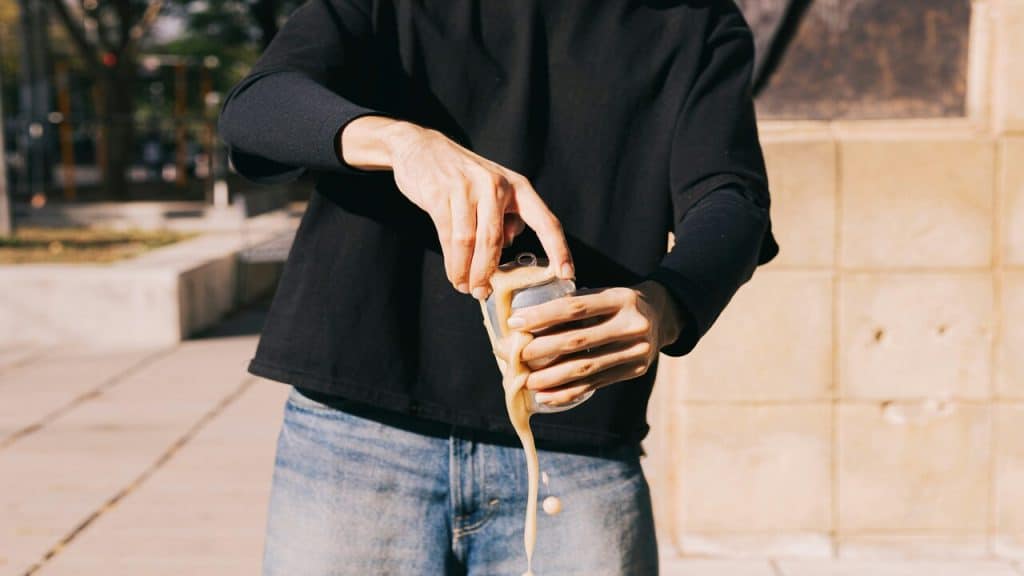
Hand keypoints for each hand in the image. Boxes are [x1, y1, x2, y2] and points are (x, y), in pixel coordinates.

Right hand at [340, 116, 573, 297]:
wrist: (422, 148)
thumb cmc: (464, 178)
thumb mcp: (494, 190)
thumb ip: (506, 217)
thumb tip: (509, 248)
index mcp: (517, 187)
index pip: (545, 221)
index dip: (558, 249)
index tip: (567, 274)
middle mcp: (495, 185)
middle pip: (494, 240)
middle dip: (488, 273)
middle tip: (483, 293)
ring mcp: (466, 188)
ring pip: (468, 242)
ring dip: (466, 271)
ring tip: (466, 287)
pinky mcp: (440, 194)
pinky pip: (448, 236)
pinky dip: (451, 262)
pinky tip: (454, 273)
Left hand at [507, 280, 683, 405]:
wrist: (663, 317)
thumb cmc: (619, 303)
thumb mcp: (605, 294)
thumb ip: (576, 305)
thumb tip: (527, 323)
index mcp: (620, 298)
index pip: (575, 307)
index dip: (542, 315)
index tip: (515, 322)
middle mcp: (632, 325)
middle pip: (578, 340)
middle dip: (542, 349)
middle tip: (517, 356)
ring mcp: (636, 351)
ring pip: (586, 367)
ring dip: (552, 377)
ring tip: (527, 381)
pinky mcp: (634, 371)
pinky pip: (595, 384)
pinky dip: (568, 393)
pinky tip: (546, 397)